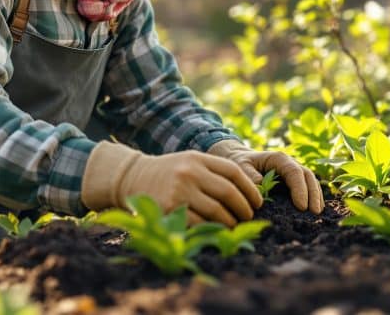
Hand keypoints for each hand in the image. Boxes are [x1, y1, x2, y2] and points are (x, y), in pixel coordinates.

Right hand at [81, 142, 262, 225]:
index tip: (258, 202)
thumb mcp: (190, 162)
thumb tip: (249, 192)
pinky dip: (211, 230)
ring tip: (233, 225)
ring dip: (230, 222)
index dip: (251, 189)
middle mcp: (189, 172)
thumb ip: (215, 172)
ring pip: (217, 211)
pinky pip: (200, 224)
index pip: (234, 172)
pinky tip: (215, 231)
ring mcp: (179, 191)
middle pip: (229, 192)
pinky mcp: (170, 209)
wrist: (132, 177)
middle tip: (248, 217)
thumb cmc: (168, 173)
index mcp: (198, 158)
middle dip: (244, 208)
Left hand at [208, 140, 323, 213]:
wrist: (239, 159)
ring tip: (317, 214)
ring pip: (310, 181)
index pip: (294, 172)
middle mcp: (289, 163)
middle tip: (314, 213)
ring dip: (315, 196)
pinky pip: (307, 187)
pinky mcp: (293, 180)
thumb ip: (249, 175)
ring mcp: (293, 171)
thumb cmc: (239, 163)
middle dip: (312, 194)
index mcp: (278, 158)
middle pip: (307, 176)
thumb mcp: (240, 166)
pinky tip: (314, 210)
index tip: (301, 207)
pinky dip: (313, 197)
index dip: (300, 189)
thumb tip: (261, 187)